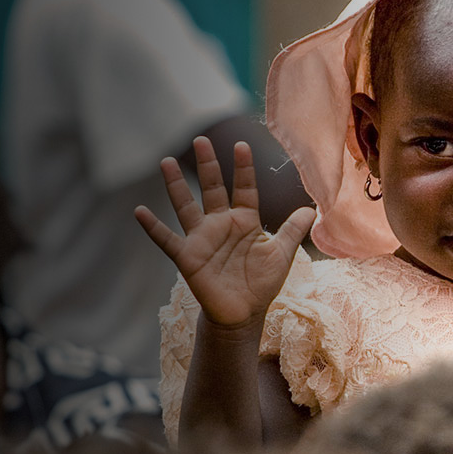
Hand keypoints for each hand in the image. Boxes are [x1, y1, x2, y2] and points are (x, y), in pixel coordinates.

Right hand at [136, 137, 315, 327]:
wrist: (243, 314)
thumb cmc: (261, 282)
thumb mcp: (281, 254)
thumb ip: (293, 230)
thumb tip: (313, 209)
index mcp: (244, 220)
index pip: (244, 188)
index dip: (243, 168)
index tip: (242, 144)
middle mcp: (220, 224)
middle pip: (212, 188)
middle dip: (207, 165)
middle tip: (201, 139)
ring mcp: (202, 239)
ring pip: (186, 206)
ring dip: (176, 185)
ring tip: (166, 161)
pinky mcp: (188, 257)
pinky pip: (166, 239)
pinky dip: (152, 227)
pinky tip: (139, 211)